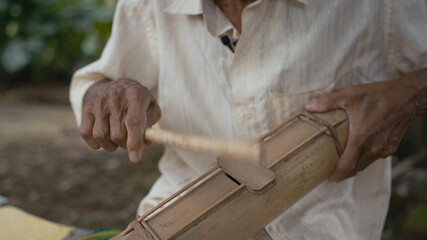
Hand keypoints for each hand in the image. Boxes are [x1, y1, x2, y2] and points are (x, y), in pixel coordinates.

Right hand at [80, 78, 160, 162]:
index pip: (133, 122)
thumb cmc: (138, 101)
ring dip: (110, 146)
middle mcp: (115, 98)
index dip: (134, 142)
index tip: (135, 158)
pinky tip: (103, 139)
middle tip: (128, 141)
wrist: (116, 85)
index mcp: (135, 96)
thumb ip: (151, 126)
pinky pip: (86, 134)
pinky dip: (95, 143)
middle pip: (117, 134)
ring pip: (101, 136)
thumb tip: (146, 143)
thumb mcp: (150, 107)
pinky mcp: (87, 109)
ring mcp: (99, 103)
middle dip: (125, 144)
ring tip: (116, 140)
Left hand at [305, 72, 425, 181]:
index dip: (336, 175)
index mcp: (361, 139)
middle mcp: (373, 148)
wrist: (407, 97)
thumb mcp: (349, 95)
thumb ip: (327, 102)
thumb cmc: (378, 96)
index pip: (346, 166)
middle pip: (355, 169)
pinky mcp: (391, 146)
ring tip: (343, 166)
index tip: (328, 178)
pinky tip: (359, 154)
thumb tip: (309, 107)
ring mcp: (384, 149)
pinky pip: (375, 158)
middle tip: (332, 174)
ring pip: (365, 165)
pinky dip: (365, 160)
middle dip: (343, 174)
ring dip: (354, 168)